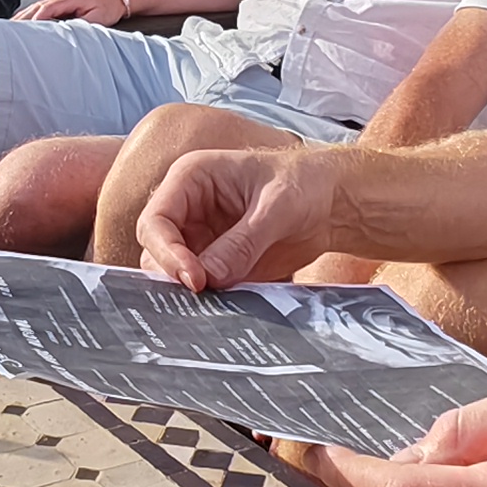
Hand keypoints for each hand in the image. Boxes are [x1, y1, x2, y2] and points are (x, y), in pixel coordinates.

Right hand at [20, 0, 134, 24]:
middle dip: (22, 18)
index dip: (34, 20)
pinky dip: (30, 15)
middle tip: (8, 30)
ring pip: (36, 7)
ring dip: (23, 17)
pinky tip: (23, 22)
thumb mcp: (97, 18)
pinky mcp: (60, 3)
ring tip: (10, 27)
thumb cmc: (107, 7)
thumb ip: (81, 24)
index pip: (46, 9)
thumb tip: (67, 32)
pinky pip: (41, 8)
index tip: (24, 30)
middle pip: (36, 7)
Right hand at [135, 143, 336, 288]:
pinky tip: (227, 307)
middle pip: (155, 251)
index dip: (167, 252)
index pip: (156, 221)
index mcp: (190, 179)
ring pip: (172, 274)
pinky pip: (200, 288)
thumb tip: (209, 277)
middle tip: (204, 296)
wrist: (330, 203)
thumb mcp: (276, 207)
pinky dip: (208, 301)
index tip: (194, 280)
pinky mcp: (215, 264)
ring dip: (189, 292)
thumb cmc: (303, 184)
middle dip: (174, 276)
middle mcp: (187, 210)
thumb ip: (242, 243)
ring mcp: (199, 239)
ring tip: (218, 303)